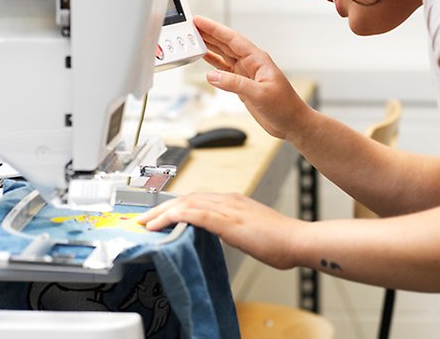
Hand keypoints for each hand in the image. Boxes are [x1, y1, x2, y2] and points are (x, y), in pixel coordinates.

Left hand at [138, 192, 304, 269]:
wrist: (297, 240)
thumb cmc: (280, 240)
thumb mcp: (250, 232)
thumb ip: (233, 230)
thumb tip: (219, 236)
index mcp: (233, 201)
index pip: (196, 199)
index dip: (174, 206)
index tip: (158, 217)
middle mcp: (228, 200)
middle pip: (186, 198)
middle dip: (161, 208)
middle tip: (142, 219)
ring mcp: (228, 208)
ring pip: (186, 203)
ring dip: (161, 212)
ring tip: (144, 223)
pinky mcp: (227, 220)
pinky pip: (194, 214)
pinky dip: (174, 216)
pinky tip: (160, 224)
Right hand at [194, 16, 310, 140]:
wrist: (292, 123)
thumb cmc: (285, 106)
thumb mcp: (260, 94)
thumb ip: (235, 84)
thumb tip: (212, 76)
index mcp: (257, 59)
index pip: (232, 39)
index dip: (214, 29)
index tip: (199, 21)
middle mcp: (250, 63)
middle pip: (225, 44)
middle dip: (208, 34)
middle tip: (190, 26)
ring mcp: (246, 73)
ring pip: (223, 55)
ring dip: (208, 47)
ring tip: (193, 39)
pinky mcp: (242, 85)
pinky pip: (224, 70)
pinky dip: (213, 64)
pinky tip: (204, 59)